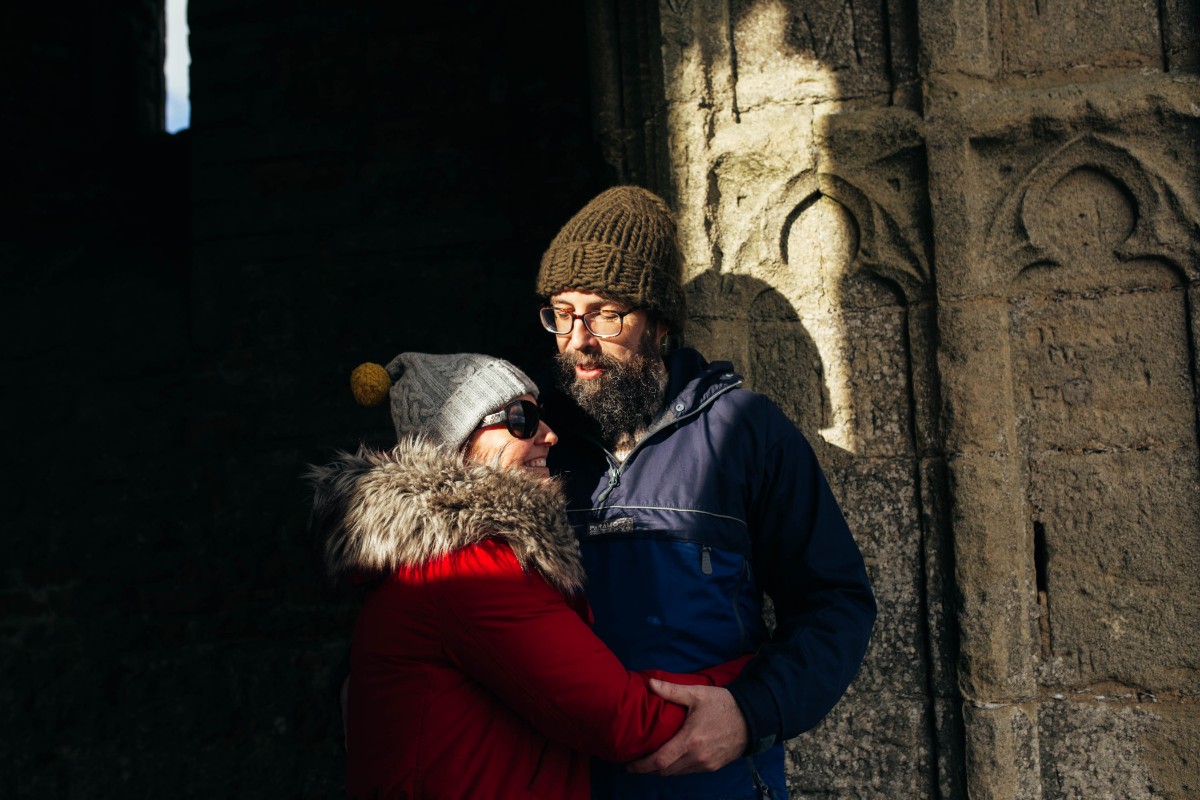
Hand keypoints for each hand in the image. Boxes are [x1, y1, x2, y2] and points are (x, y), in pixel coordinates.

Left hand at [626, 680, 748, 775]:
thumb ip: (671, 691)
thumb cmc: (723, 704)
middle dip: (649, 770)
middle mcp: (697, 757)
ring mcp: (706, 764)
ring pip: (677, 774)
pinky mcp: (714, 767)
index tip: (629, 766)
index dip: (642, 766)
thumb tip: (649, 683)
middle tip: (636, 763)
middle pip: (666, 772)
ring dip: (663, 770)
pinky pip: (689, 772)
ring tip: (650, 762)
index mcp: (690, 740)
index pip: (660, 761)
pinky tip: (672, 760)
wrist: (752, 718)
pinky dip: (677, 769)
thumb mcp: (697, 694)